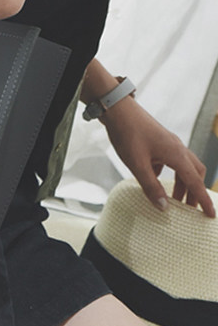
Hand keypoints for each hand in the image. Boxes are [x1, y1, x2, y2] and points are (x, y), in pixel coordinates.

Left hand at [101, 97, 214, 217]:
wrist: (117, 109)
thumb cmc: (127, 134)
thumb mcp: (137, 164)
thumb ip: (150, 186)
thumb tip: (164, 207)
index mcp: (176, 155)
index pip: (195, 182)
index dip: (203, 200)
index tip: (210, 216)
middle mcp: (177, 148)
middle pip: (194, 174)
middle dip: (194, 192)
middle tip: (189, 210)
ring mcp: (169, 143)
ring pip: (183, 166)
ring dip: (181, 183)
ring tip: (173, 199)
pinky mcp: (159, 140)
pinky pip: (170, 160)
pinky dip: (168, 172)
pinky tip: (155, 179)